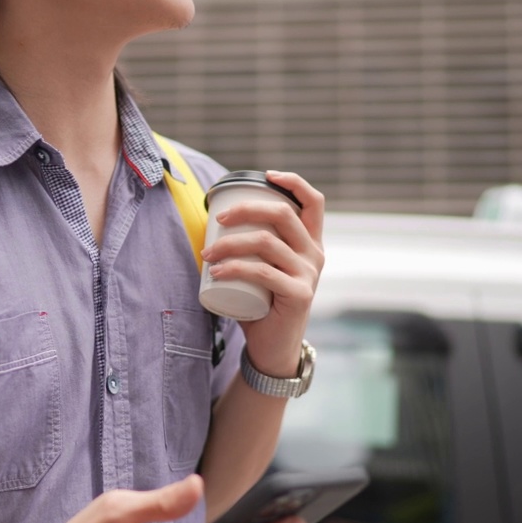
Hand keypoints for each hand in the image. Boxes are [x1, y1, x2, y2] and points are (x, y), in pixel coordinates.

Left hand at [200, 171, 325, 376]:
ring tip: (207, 254)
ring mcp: (308, 274)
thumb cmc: (262, 304)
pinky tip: (216, 273)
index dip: (293, 182)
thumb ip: (254, 247)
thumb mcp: (263, 268)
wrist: (273, 347)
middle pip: (282, 214)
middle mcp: (314, 254)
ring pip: (266, 242)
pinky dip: (235, 268)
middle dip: (245, 209)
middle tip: (217, 220)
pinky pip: (263, 272)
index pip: (314, 202)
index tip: (266, 175)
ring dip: (229, 243)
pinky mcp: (299, 294)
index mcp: (310, 243)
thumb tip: (214, 220)